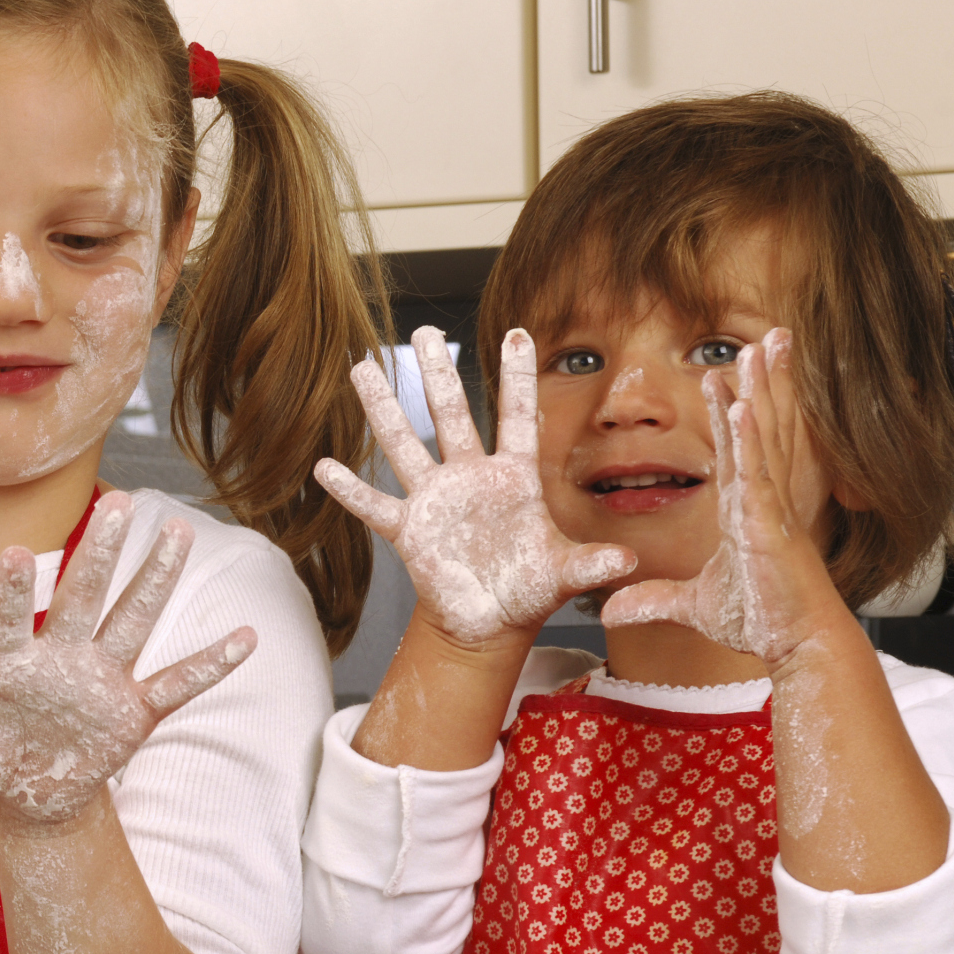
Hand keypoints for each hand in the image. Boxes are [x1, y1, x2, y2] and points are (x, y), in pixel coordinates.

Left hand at [0, 491, 252, 825]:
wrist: (27, 788)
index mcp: (5, 660)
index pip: (6, 617)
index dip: (10, 590)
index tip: (16, 550)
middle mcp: (58, 655)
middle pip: (81, 596)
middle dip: (99, 554)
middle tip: (118, 503)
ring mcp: (100, 678)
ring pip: (132, 619)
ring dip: (156, 581)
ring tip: (179, 531)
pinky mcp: (133, 710)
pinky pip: (178, 683)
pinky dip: (210, 664)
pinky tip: (245, 636)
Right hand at [316, 326, 632, 646]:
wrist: (490, 623)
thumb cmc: (529, 591)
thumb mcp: (565, 573)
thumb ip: (592, 564)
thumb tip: (628, 564)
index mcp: (514, 478)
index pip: (517, 417)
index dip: (516, 377)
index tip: (515, 332)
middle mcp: (470, 478)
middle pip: (451, 414)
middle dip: (437, 373)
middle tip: (425, 330)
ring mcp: (435, 500)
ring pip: (404, 445)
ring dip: (383, 408)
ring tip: (361, 368)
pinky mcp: (409, 531)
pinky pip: (374, 507)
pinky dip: (350, 490)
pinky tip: (325, 467)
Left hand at [599, 329, 847, 669]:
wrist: (796, 642)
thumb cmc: (759, 620)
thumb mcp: (692, 605)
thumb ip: (654, 599)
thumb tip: (613, 608)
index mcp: (747, 510)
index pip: (737, 449)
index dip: (730, 410)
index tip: (719, 376)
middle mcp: (762, 499)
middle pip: (762, 427)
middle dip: (762, 382)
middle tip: (765, 338)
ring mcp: (768, 506)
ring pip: (765, 437)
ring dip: (761, 391)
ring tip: (761, 348)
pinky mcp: (768, 523)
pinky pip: (757, 472)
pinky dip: (751, 439)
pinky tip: (743, 407)